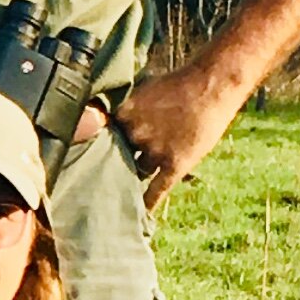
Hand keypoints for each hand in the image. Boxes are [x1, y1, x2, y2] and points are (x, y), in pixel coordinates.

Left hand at [111, 62, 243, 211]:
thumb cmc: (181, 83)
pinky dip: (147, 204)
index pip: (102, 138)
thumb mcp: (145, 90)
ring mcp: (156, 151)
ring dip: (132, 178)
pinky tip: (139, 216)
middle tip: (102, 175)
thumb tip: (110, 122)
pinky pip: (157, 190)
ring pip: (136, 172)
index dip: (97, 147)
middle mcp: (136, 134)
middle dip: (113, 162)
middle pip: (117, 156)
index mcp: (124, 115)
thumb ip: (128, 111)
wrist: (213, 84)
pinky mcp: (175, 164)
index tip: (86, 158)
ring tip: (118, 192)